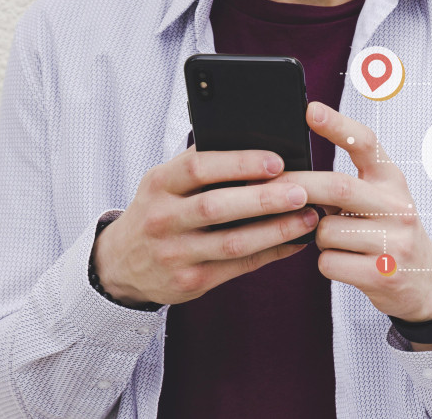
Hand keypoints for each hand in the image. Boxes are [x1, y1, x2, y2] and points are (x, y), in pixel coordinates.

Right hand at [94, 147, 317, 305]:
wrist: (121, 263)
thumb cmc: (159, 211)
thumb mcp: (166, 183)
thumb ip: (202, 168)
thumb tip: (262, 151)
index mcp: (159, 184)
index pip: (198, 167)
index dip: (239, 163)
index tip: (276, 160)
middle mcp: (163, 218)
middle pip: (217, 206)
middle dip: (264, 198)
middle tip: (302, 191)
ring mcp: (175, 253)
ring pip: (233, 242)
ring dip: (276, 230)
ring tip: (309, 218)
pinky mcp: (191, 280)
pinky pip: (239, 266)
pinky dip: (272, 253)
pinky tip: (296, 241)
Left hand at [276, 102, 431, 322]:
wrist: (426, 282)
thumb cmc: (389, 234)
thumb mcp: (381, 200)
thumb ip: (346, 186)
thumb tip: (291, 177)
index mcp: (393, 181)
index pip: (367, 144)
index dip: (338, 126)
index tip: (311, 110)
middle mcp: (398, 207)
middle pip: (337, 187)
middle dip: (297, 187)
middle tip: (268, 188)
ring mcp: (394, 242)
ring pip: (326, 231)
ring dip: (316, 236)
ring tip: (336, 241)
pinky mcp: (383, 274)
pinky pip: (328, 262)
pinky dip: (325, 262)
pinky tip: (344, 263)